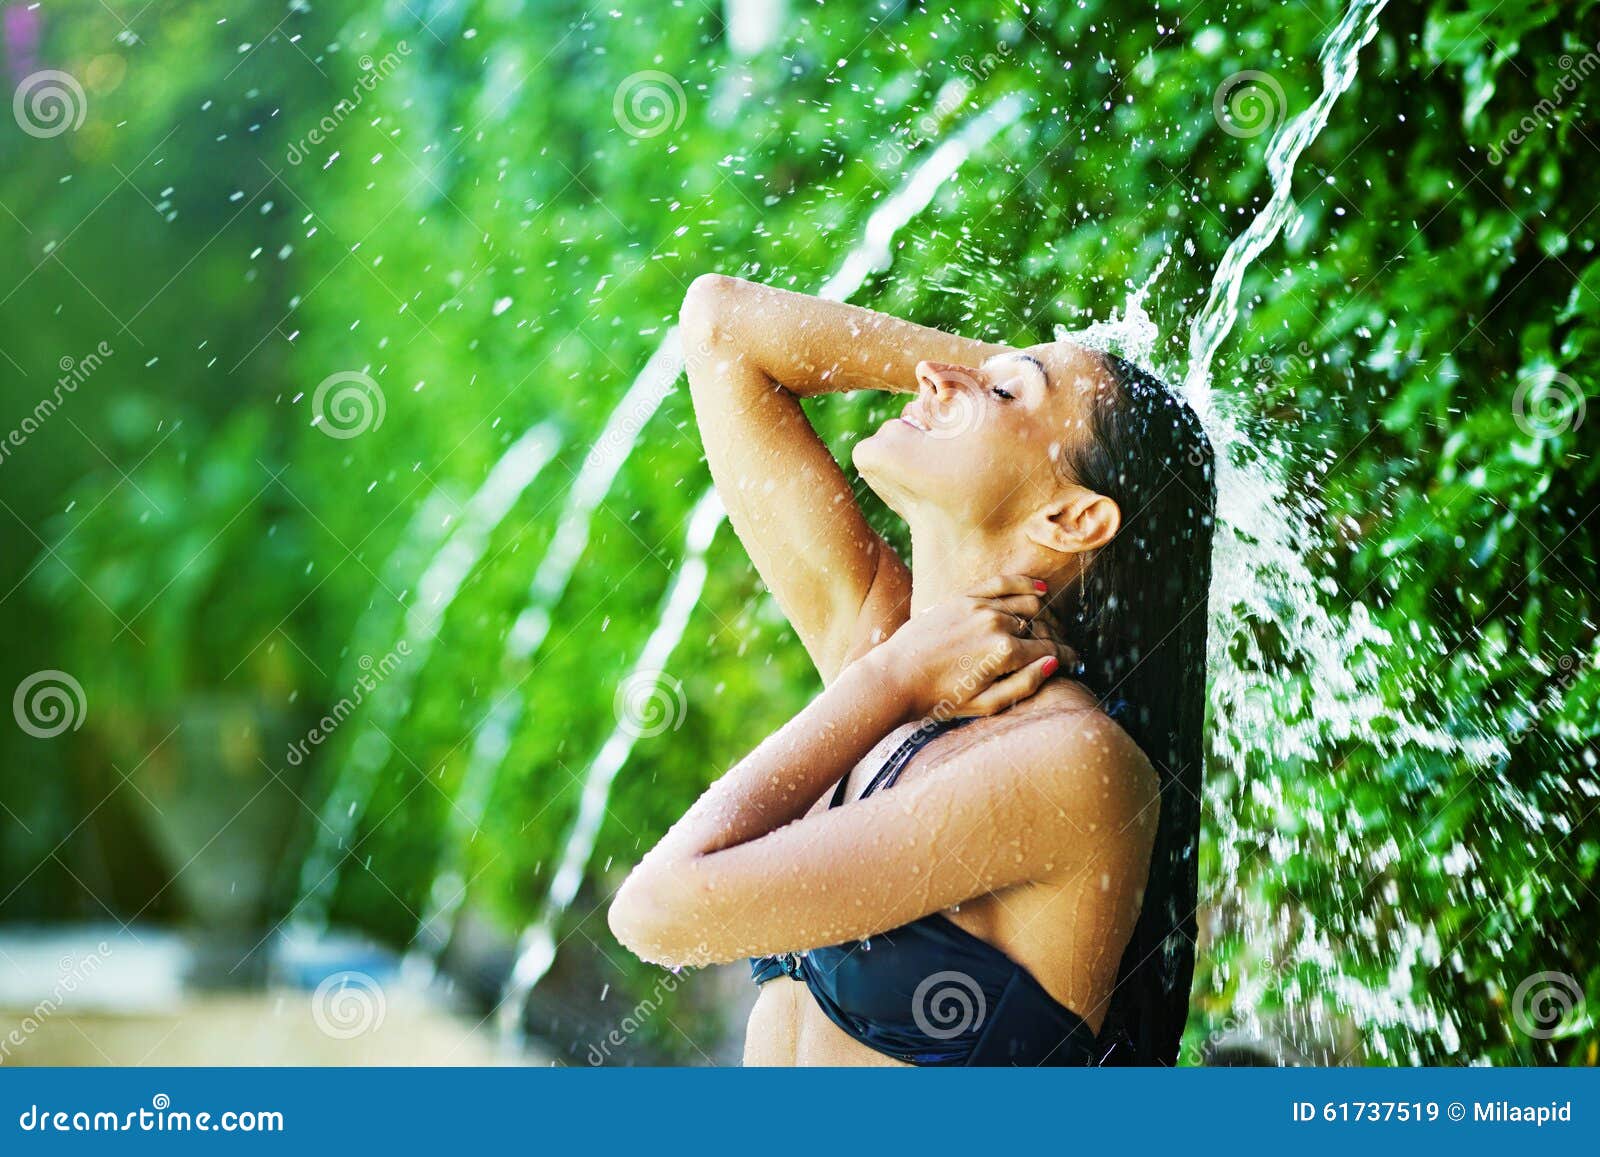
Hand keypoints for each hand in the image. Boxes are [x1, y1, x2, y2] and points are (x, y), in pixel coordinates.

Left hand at [869, 575, 1077, 721]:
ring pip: (1026, 605)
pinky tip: (1039, 588)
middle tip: (1059, 645)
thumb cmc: (939, 699)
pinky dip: (1024, 583)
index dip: (1065, 655)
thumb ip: (1024, 685)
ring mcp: (979, 607)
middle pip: (1040, 626)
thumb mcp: (986, 705)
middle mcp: (996, 624)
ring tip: (1049, 625)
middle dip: (1054, 636)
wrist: (895, 678)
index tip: (1073, 660)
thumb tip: (1053, 663)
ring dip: (1043, 614)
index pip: (1049, 650)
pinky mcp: (963, 598)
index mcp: (1004, 653)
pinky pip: (1001, 584)